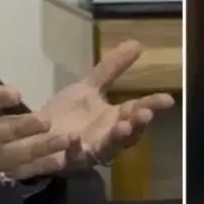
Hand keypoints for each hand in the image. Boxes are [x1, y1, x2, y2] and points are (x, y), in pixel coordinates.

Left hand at [39, 40, 174, 169]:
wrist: (35, 133)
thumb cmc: (67, 112)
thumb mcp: (90, 86)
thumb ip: (112, 68)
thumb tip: (137, 43)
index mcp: (114, 118)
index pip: (137, 112)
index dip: (152, 106)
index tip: (168, 99)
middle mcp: (106, 137)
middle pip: (128, 134)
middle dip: (137, 125)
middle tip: (144, 113)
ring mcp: (88, 150)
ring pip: (108, 148)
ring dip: (116, 138)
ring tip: (122, 127)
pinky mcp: (68, 160)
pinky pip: (73, 156)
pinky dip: (75, 148)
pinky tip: (75, 138)